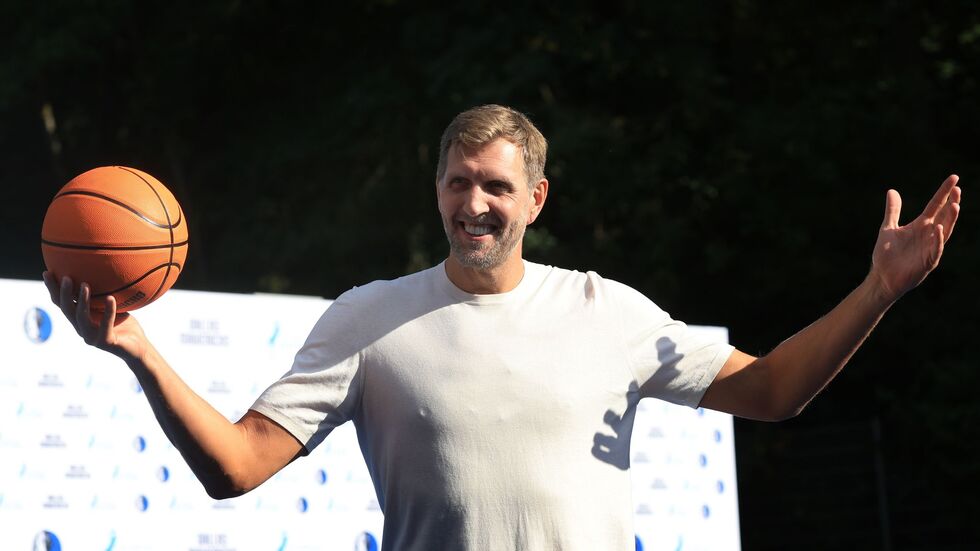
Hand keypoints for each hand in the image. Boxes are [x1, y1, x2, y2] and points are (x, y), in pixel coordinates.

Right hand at [42, 271, 148, 362]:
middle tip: (66, 276)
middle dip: (63, 293)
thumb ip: (104, 292)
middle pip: (66, 309)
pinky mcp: (106, 342)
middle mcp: (82, 328)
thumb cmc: (125, 325)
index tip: (47, 272)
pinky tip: (111, 298)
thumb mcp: (113, 305)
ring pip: (81, 318)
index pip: (62, 303)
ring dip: (82, 301)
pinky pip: (105, 326)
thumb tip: (104, 267)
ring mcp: (92, 337)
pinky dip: (108, 311)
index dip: (53, 289)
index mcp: (80, 318)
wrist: (137, 348)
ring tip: (85, 285)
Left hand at [870, 174, 961, 302]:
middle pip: (944, 216)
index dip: (944, 192)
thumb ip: (893, 211)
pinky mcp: (927, 262)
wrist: (882, 277)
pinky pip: (935, 250)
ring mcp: (930, 248)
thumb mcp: (888, 228)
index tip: (954, 178)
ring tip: (955, 205)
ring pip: (944, 231)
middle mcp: (928, 235)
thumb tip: (892, 190)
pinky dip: (937, 240)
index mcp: (920, 226)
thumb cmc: (886, 254)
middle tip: (957, 189)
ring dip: (950, 219)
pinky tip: (937, 229)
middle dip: (951, 203)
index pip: (935, 205)